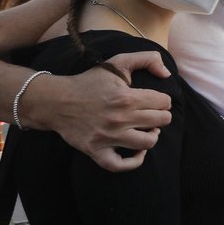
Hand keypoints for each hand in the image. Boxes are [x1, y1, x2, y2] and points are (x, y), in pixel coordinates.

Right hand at [26, 52, 172, 172]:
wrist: (55, 101)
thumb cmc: (89, 82)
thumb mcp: (116, 62)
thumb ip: (146, 59)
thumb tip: (167, 74)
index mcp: (126, 97)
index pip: (164, 102)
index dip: (163, 101)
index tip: (155, 101)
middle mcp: (118, 118)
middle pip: (161, 122)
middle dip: (161, 116)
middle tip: (152, 114)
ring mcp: (107, 137)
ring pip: (147, 143)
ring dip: (152, 136)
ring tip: (147, 130)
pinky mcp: (96, 151)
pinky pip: (121, 165)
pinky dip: (134, 161)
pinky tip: (138, 152)